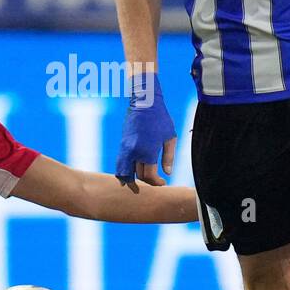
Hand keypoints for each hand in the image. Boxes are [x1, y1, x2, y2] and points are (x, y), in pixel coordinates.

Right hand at [115, 72, 176, 187]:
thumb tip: (168, 173)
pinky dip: (122, 172)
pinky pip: (119, 163)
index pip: (149, 176)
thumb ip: (169, 157)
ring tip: (135, 187)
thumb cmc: (161, 118)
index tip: (163, 182)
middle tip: (156, 181)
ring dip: (129, 181)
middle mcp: (134, 152)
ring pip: (123, 172)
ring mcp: (126, 148)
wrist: (144, 102)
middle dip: (147, 181)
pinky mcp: (122, 144)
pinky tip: (127, 177)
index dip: (157, 182)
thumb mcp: (170, 137)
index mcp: (148, 151)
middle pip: (137, 175)